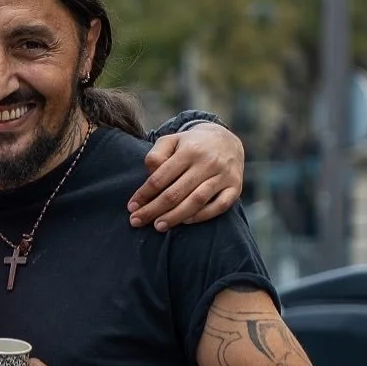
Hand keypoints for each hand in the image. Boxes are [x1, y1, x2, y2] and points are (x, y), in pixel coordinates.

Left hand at [127, 125, 243, 231]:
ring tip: (158, 226)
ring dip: (175, 217)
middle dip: (153, 210)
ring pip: (196, 201)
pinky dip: (201, 216)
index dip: (144, 195)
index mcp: (189, 150)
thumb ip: (156, 155)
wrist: (226, 139)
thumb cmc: (191, 144)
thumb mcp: (171, 141)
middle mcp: (208, 162)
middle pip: (175, 193)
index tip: (131, 208)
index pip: (160, 177)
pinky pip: (219, 207)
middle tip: (137, 221)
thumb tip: (150, 175)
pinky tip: (185, 221)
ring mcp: (223, 175)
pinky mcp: (235, 187)